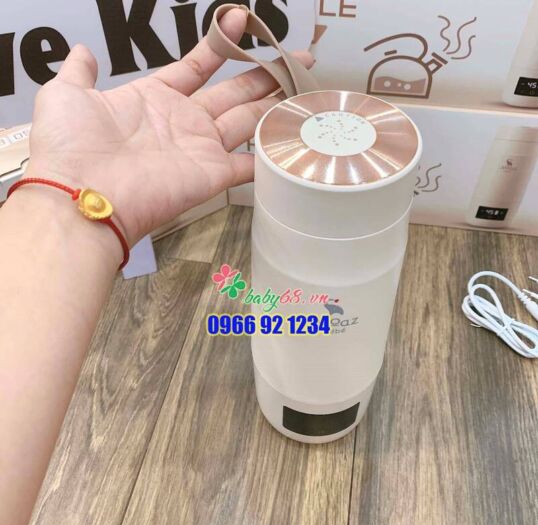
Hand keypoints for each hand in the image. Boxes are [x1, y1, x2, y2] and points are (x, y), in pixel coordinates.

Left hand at [25, 7, 312, 244]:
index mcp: (155, 97)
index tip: (241, 20)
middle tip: (294, 59)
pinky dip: (273, 154)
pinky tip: (296, 136)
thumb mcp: (67, 94)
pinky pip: (250, 164)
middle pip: (233, 93)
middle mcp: (184, 122)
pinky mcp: (213, 175)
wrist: (83, 194)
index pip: (197, 67)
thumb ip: (79, 71)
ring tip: (303, 85)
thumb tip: (83, 51)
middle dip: (263, 75)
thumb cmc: (73, 145)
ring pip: (248, 121)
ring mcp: (201, 149)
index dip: (220, 44)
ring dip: (275, 104)